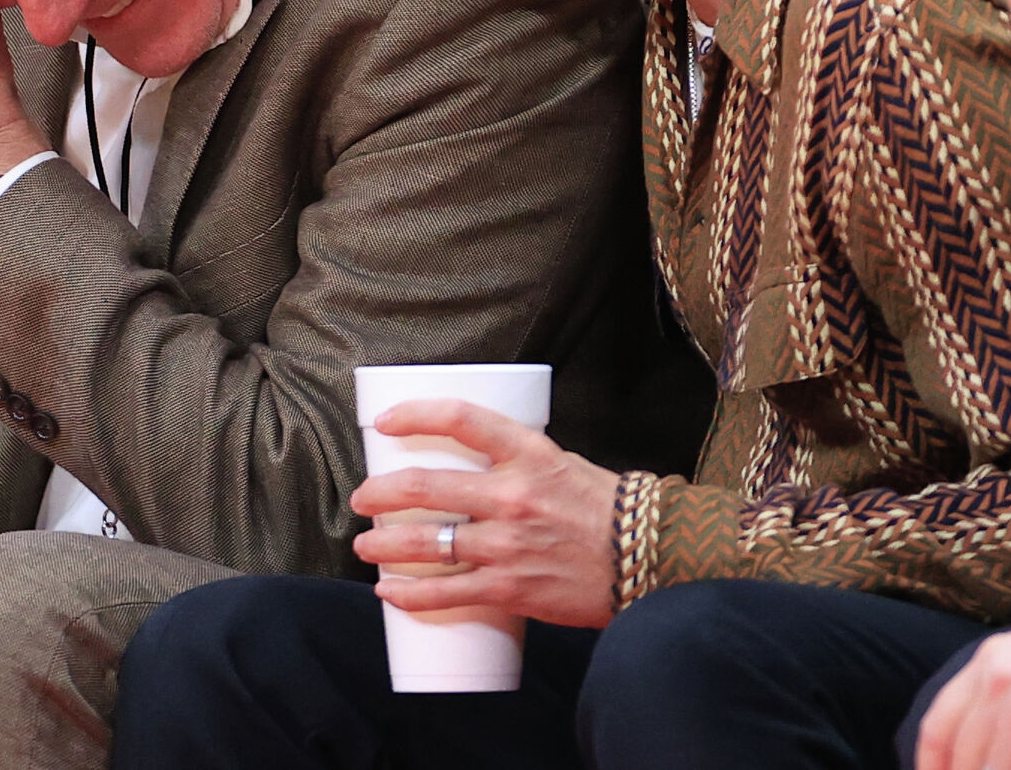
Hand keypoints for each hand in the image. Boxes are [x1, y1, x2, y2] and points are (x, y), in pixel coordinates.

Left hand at [349, 400, 620, 628]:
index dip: (415, 415)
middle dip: (379, 493)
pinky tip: (389, 593)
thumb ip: (516, 461)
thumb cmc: (604, 509)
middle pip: (424, 487)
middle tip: (362, 498)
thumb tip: (470, 461)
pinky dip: (409, 596)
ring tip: (365, 545)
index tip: (385, 421)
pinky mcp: (510, 588)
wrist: (648, 560)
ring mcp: (507, 545)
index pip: (460, 420)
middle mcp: (512, 496)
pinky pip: (446, 594)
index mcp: (528, 454)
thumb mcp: (560, 463)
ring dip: (383, 546)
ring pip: (424, 544)